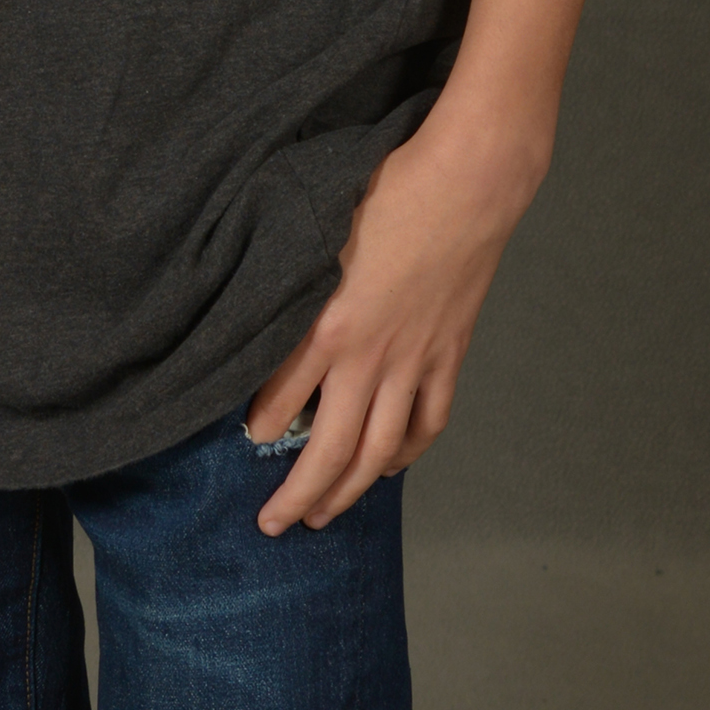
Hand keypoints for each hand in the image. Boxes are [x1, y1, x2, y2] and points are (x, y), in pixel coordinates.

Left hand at [244, 119, 543, 534]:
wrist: (467, 184)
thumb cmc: (388, 191)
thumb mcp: (318, 228)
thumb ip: (288, 278)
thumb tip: (256, 305)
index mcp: (329, 324)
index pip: (282, 399)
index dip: (260, 430)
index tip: (243, 444)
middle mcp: (371, 356)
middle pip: (331, 449)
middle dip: (298, 495)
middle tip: (273, 525)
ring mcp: (415, 361)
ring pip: (379, 450)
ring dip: (350, 491)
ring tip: (324, 517)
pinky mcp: (448, 355)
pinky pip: (427, 422)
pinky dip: (406, 453)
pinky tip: (389, 467)